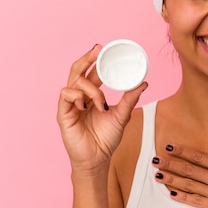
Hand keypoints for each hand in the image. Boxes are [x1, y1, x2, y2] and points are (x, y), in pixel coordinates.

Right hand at [57, 44, 147, 172]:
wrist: (98, 159)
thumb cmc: (106, 138)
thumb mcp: (122, 115)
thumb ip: (130, 99)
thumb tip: (143, 83)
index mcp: (91, 95)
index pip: (91, 72)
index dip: (96, 60)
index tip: (104, 49)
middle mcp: (79, 97)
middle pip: (77, 71)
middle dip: (87, 58)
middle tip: (98, 50)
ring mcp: (70, 105)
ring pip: (74, 82)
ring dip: (90, 88)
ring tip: (101, 102)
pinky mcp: (63, 114)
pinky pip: (65, 96)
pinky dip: (76, 95)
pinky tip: (85, 105)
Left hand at [151, 129, 207, 207]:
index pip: (200, 157)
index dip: (184, 151)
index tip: (170, 147)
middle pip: (190, 169)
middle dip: (172, 164)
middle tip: (156, 160)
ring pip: (190, 185)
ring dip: (173, 179)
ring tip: (159, 175)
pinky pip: (197, 202)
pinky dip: (184, 198)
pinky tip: (172, 194)